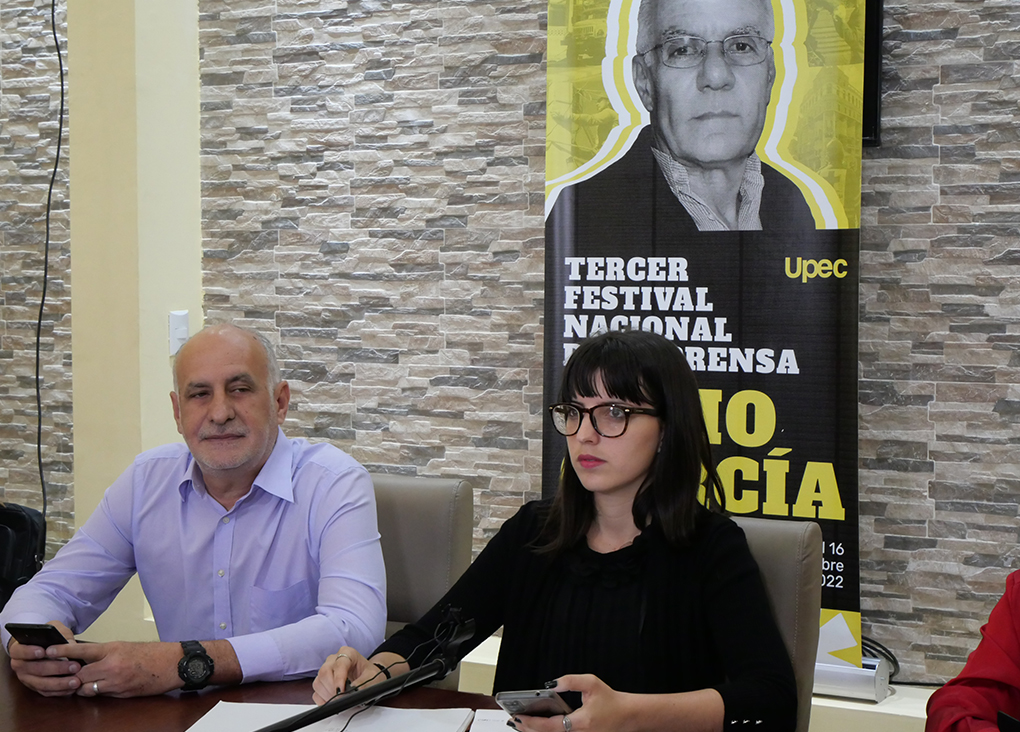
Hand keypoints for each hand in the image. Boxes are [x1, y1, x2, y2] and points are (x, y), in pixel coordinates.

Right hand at [8, 621, 82, 696]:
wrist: (46, 646)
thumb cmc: (49, 637)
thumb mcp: (55, 629)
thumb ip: (60, 634)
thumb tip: (69, 644)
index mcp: (18, 649)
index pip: (19, 651)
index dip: (29, 652)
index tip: (43, 651)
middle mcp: (19, 666)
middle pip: (35, 669)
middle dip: (56, 668)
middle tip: (75, 666)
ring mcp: (26, 678)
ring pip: (41, 684)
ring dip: (60, 683)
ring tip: (76, 681)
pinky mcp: (35, 687)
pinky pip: (46, 692)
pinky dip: (60, 691)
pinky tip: (72, 688)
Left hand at [54, 640, 184, 697]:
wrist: (173, 663)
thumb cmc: (153, 653)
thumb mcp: (126, 646)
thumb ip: (107, 653)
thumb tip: (88, 658)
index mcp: (113, 649)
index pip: (81, 651)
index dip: (62, 651)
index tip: (48, 650)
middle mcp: (112, 665)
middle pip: (80, 675)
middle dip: (73, 676)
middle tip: (66, 675)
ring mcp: (117, 682)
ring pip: (88, 688)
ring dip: (85, 686)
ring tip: (82, 683)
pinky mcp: (122, 693)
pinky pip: (103, 695)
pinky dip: (99, 692)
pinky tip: (101, 688)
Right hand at [311, 648, 407, 705]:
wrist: (369, 678)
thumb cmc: (371, 675)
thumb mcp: (372, 677)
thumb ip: (363, 683)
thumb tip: (353, 690)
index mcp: (348, 653)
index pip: (339, 664)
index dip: (339, 679)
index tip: (341, 691)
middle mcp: (334, 659)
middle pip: (324, 672)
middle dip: (332, 688)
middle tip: (341, 699)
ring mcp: (326, 670)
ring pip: (318, 682)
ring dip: (327, 695)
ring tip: (339, 700)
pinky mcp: (322, 682)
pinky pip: (316, 692)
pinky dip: (323, 699)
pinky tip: (332, 701)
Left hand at [514, 675, 630, 731]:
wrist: (628, 715)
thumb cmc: (611, 701)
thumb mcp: (591, 683)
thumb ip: (570, 681)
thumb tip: (551, 684)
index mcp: (580, 723)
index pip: (549, 726)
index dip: (531, 723)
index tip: (519, 717)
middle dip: (528, 729)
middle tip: (514, 720)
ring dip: (536, 731)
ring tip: (522, 723)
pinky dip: (546, 731)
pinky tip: (538, 726)